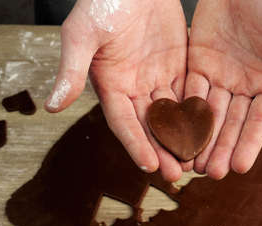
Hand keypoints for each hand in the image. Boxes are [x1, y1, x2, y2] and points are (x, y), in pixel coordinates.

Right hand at [44, 0, 188, 181]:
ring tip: (197, 158)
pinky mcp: (178, 65)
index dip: (135, 143)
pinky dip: (197, 111)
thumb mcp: (82, 34)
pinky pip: (189, 92)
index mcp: (110, 85)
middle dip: (163, 149)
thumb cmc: (102, 2)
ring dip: (183, 136)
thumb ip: (71, 70)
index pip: (123, 122)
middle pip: (150, 125)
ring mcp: (157, 77)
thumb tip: (51, 106)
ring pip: (172, 114)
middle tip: (178, 173)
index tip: (149, 165)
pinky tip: (210, 128)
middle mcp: (134, 87)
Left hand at [186, 0, 261, 178]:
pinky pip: (190, 91)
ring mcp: (221, 76)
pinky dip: (183, 111)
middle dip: (220, 147)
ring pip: (208, 112)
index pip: (260, 121)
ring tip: (191, 162)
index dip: (250, 143)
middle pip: (231, 123)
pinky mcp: (199, 64)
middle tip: (210, 173)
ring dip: (200, 137)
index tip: (239, 167)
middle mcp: (245, 86)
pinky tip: (175, 131)